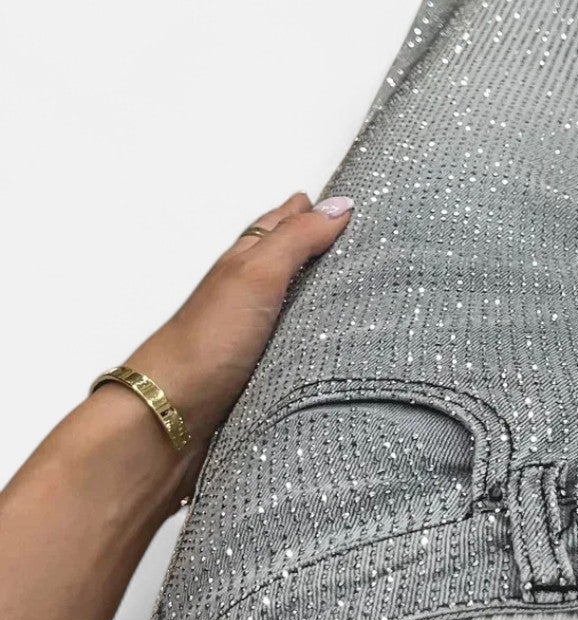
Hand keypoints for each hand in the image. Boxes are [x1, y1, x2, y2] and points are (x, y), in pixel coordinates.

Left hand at [117, 192, 353, 491]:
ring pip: (295, 303)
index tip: (348, 203)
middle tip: (358, 237)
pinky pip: (298, 343)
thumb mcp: (255, 275)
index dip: (310, 211)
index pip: (280, 225)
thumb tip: (340, 204)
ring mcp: (256, 335)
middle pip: (287, 261)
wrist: (173, 416)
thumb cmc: (209, 341)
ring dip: (322, 294)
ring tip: (361, 287)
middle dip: (318, 247)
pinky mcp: (266, 372)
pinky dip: (318, 335)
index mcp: (244, 263)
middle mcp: (249, 295)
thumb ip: (297, 239)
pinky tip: (337, 342)